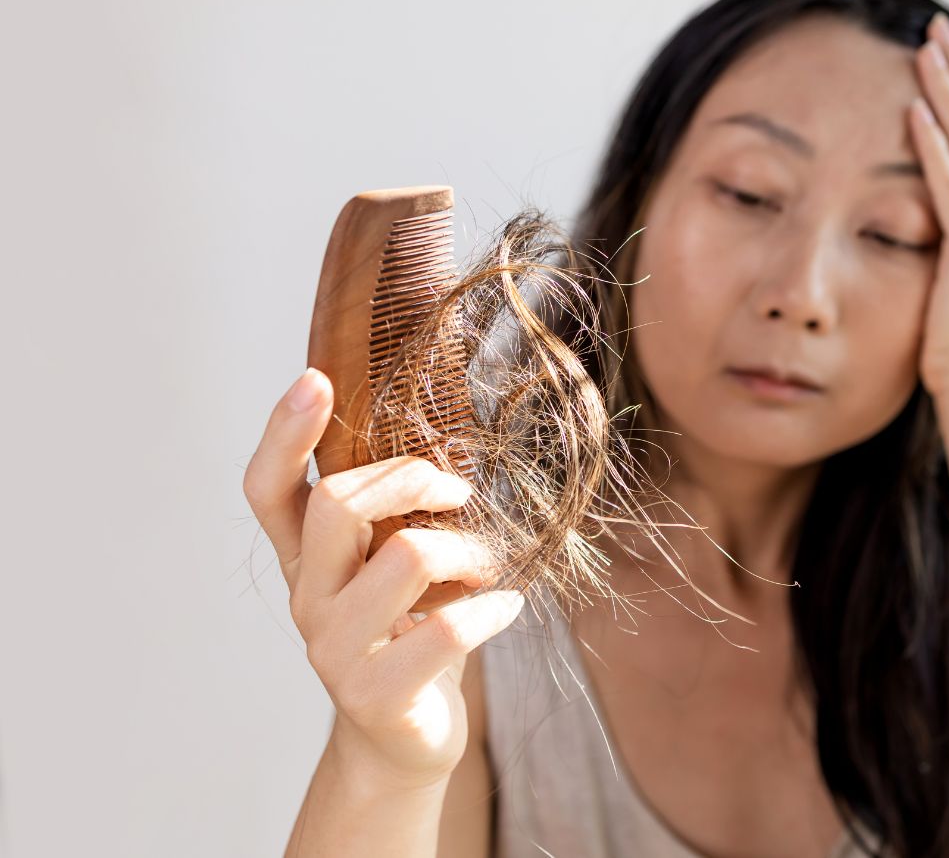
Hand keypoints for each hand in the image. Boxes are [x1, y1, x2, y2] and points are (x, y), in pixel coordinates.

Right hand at [243, 367, 525, 789]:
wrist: (403, 743)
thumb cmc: (410, 637)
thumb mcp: (393, 570)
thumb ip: (394, 518)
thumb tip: (440, 448)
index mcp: (305, 561)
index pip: (268, 489)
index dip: (283, 433)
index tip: (315, 378)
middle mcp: (308, 599)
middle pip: (338, 504)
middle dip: (412, 478)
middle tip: (457, 493)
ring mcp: (335, 650)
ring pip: (405, 557)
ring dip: (466, 548)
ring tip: (486, 567)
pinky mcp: (376, 694)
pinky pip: (445, 631)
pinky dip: (492, 609)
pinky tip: (506, 608)